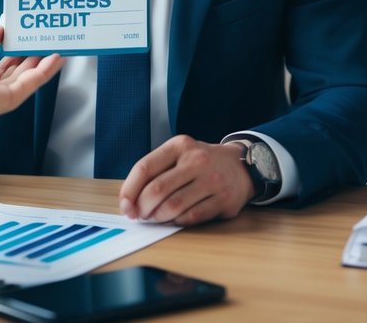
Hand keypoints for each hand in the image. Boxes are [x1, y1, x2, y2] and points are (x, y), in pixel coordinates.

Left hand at [0, 26, 63, 153]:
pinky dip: (46, 71)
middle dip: (35, 55)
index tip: (28, 36)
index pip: (3, 62)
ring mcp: (0, 94)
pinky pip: (31, 83)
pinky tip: (57, 58)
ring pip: (29, 76)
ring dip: (45, 61)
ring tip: (59, 44)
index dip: (17, 49)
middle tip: (49, 39)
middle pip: (19, 69)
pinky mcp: (8, 99)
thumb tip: (2, 30)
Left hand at [118, 136, 251, 225]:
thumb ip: (156, 171)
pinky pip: (192, 217)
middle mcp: (197, 160)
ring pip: (174, 206)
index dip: (130, 190)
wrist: (241, 166)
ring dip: (158, 217)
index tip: (125, 206)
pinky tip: (174, 219)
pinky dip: (177, 222)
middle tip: (140, 216)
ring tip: (156, 218)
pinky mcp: (224, 200)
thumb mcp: (179, 155)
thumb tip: (130, 201)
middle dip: (143, 208)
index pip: (145, 167)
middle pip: (157, 189)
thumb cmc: (201, 164)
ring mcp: (212, 180)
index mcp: (180, 146)